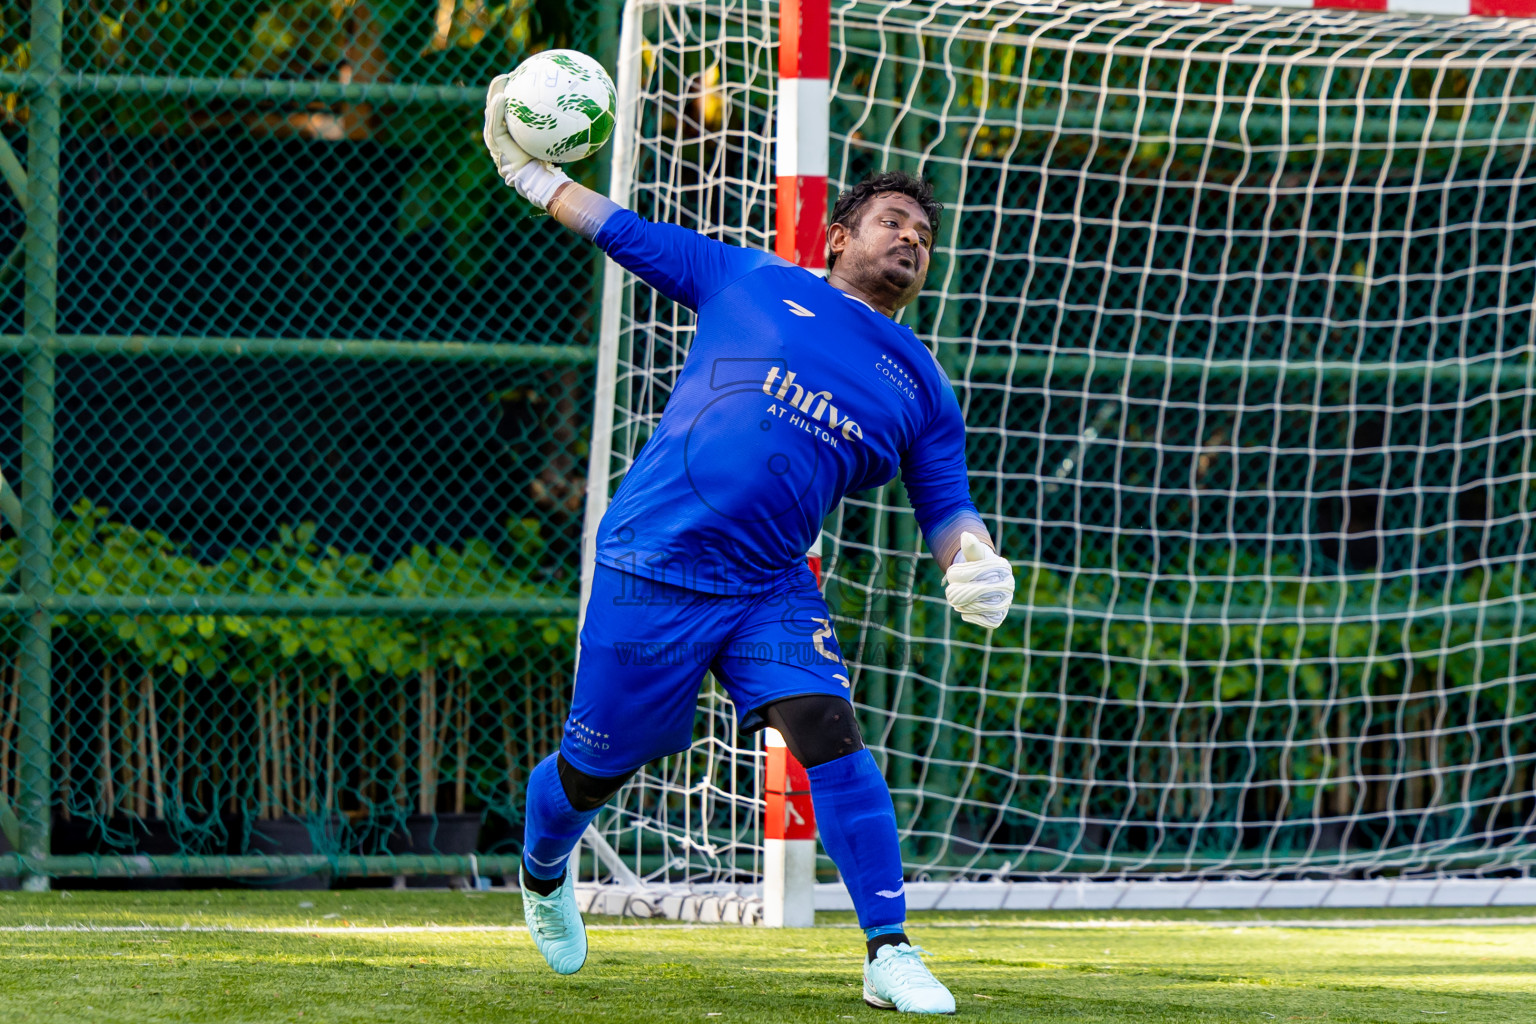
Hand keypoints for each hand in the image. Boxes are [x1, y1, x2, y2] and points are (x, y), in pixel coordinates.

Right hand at [483, 73, 570, 207]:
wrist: (544, 183)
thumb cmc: (554, 163)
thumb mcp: (556, 140)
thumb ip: (559, 124)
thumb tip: (576, 103)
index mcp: (512, 135)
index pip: (507, 112)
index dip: (508, 95)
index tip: (516, 78)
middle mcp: (502, 139)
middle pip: (495, 110)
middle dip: (496, 91)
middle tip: (505, 76)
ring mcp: (497, 144)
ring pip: (491, 115)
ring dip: (493, 96)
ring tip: (500, 81)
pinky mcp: (497, 148)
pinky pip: (495, 126)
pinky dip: (497, 111)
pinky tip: (503, 97)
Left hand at [944, 532, 1013, 628]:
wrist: (980, 582)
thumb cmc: (975, 566)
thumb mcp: (972, 555)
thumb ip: (970, 548)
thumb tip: (966, 536)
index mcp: (1002, 567)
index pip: (976, 572)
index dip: (960, 573)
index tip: (953, 572)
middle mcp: (1008, 585)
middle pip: (976, 592)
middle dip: (957, 591)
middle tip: (950, 591)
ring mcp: (1005, 603)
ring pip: (978, 607)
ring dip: (961, 604)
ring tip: (957, 599)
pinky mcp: (998, 618)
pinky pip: (983, 620)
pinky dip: (970, 615)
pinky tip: (965, 608)